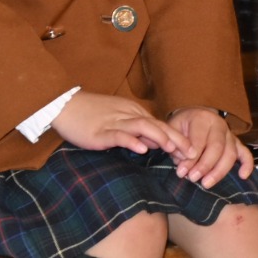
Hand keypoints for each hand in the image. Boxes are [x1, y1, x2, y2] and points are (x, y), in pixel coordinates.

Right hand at [52, 92, 190, 156]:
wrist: (65, 106)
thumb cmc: (91, 115)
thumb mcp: (119, 121)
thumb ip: (137, 130)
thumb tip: (155, 143)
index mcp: (134, 113)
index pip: (161, 125)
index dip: (177, 137)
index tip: (192, 150)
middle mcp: (128, 116)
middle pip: (157, 125)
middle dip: (176, 139)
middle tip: (191, 152)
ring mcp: (114, 123)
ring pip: (142, 127)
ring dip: (159, 137)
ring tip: (172, 149)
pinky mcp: (100, 132)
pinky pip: (119, 135)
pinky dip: (131, 141)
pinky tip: (142, 149)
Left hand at [166, 107, 252, 185]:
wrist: (193, 117)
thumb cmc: (181, 126)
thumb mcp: (172, 129)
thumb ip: (177, 145)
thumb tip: (183, 163)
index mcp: (202, 119)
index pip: (199, 140)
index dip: (190, 158)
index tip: (181, 172)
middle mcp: (219, 125)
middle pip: (217, 147)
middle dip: (205, 165)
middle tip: (192, 178)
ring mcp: (230, 134)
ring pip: (231, 153)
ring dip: (219, 170)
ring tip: (206, 183)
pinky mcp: (236, 143)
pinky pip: (245, 153)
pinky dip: (247, 164)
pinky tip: (243, 175)